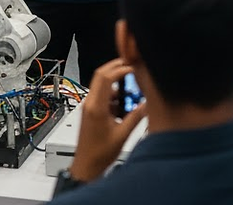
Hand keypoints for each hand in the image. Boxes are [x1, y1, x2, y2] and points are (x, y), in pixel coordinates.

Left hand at [70, 59, 146, 182]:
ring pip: (101, 86)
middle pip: (100, 75)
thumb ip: (135, 117)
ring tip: (130, 92)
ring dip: (115, 84)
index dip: (119, 69)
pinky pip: (101, 96)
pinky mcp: (90, 111)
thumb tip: (146, 104)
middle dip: (116, 69)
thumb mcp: (122, 135)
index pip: (105, 77)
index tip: (132, 67)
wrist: (86, 167)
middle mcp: (89, 103)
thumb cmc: (99, 154)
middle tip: (131, 68)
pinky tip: (123, 105)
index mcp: (96, 106)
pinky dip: (113, 95)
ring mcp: (88, 107)